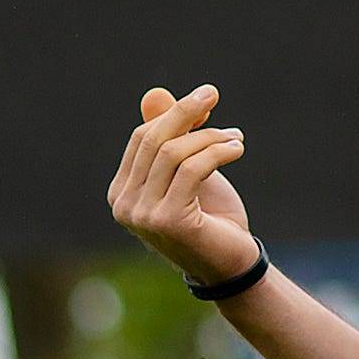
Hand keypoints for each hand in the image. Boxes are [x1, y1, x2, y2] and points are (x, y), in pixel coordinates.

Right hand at [109, 85, 258, 281]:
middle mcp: (123, 205)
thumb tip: (154, 93)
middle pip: (153, 141)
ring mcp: (142, 215)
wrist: (232, 265)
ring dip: (210, 137)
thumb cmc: (211, 218)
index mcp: (121, 192)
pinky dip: (218, 152)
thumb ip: (171, 137)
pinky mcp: (167, 220)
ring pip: (174, 153)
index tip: (206, 99)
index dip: (173, 114)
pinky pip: (192, 169)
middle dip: (185, 112)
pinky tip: (237, 149)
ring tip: (236, 138)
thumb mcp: (189, 171)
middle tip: (213, 93)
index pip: (142, 139)